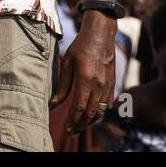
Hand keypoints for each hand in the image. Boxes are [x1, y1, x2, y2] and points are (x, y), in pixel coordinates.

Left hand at [49, 15, 115, 133]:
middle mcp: (99, 85)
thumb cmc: (81, 46)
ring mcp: (108, 85)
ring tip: (79, 125)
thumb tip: (53, 103)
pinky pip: (108, 104)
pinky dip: (99, 112)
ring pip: (101, 111)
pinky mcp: (112, 84)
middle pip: (90, 113)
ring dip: (90, 121)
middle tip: (71, 132)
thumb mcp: (67, 63)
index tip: (66, 128)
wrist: (101, 34)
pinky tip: (91, 114)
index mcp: (86, 79)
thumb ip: (62, 85)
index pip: (79, 107)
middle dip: (80, 125)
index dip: (73, 120)